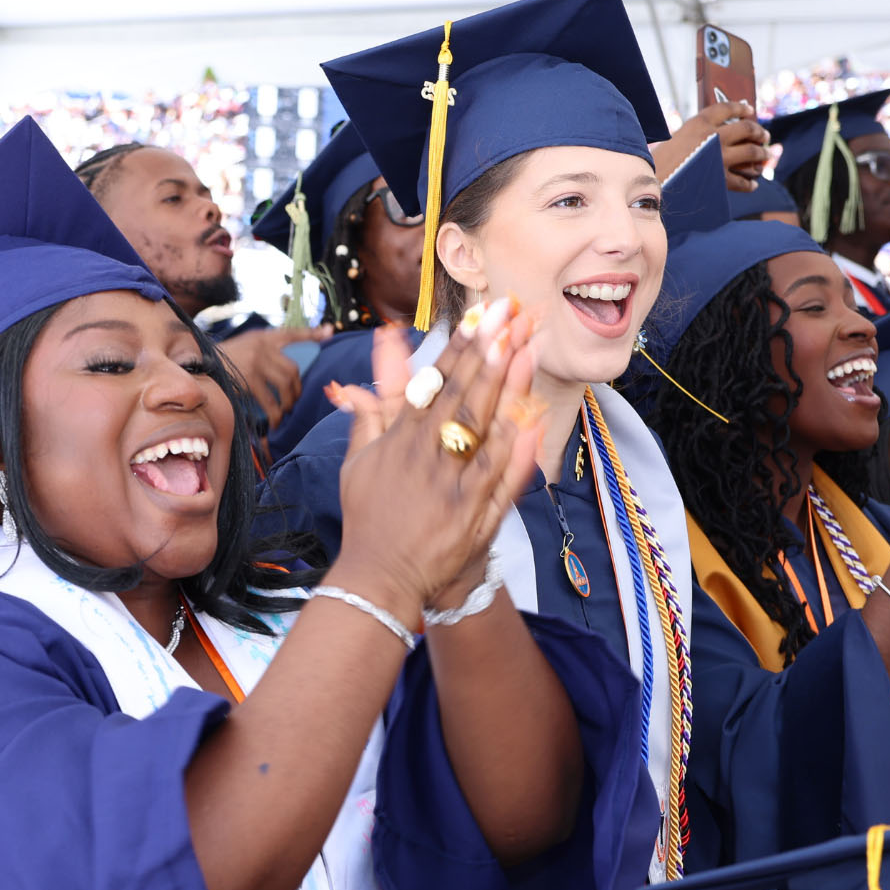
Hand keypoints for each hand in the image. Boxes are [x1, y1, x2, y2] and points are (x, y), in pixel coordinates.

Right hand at [219, 325, 330, 428]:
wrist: (197, 366)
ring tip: (284, 413)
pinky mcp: (248, 379)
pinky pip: (270, 400)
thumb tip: (288, 371)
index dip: (312, 333)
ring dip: (288, 402)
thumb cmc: (222, 361)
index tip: (330, 331)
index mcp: (263, 337)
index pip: (292, 332)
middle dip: (296, 389)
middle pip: (293, 369)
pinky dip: (275, 414)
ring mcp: (256, 361)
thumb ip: (265, 351)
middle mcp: (262, 346)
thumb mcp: (245, 346)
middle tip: (292, 402)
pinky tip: (274, 422)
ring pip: (285, 384)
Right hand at [327, 302, 540, 616]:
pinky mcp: (472, 514)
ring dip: (504, 386)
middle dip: (485, 352)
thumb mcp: (358, 464)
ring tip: (523, 346)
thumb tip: (358, 381)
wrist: (379, 575)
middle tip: (507, 314)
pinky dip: (516, 447)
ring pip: (483, 427)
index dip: (456, 349)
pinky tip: (531, 416)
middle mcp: (425, 458)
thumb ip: (367, 419)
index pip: (432, 385)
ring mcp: (451, 485)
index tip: (476, 317)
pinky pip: (498, 475)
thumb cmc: (369, 518)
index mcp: (399, 442)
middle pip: (460, 396)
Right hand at [653, 102, 768, 192]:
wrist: (652, 183)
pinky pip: (742, 181)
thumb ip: (695, 136)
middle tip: (764, 136)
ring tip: (765, 155)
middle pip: (747, 129)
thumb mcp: (675, 139)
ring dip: (762, 154)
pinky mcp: (720, 180)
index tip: (750, 110)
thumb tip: (712, 139)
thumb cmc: (657, 163)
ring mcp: (719, 159)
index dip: (742, 108)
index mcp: (699, 123)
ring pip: (751, 153)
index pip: (727, 109)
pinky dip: (750, 183)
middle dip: (759, 132)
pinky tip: (753, 184)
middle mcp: (713, 138)